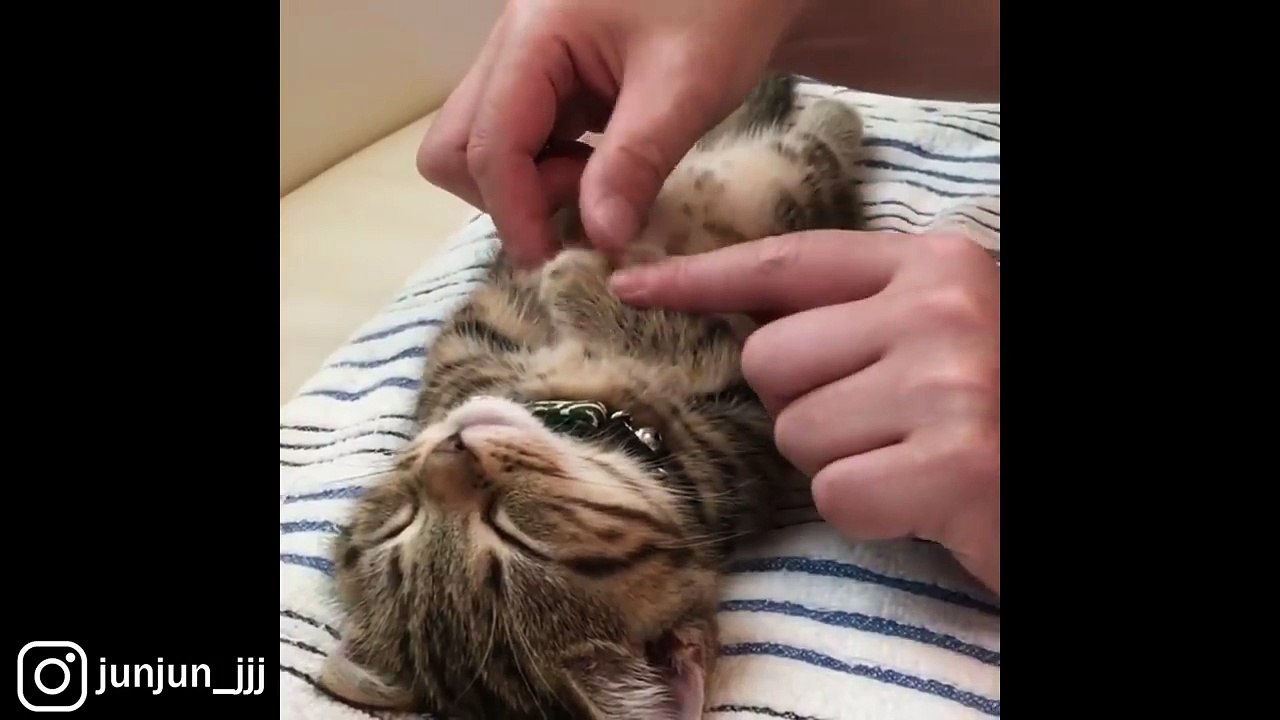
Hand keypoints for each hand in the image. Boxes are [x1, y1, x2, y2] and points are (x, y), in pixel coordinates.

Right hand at [415, 0, 809, 266]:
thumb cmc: (724, 12)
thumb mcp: (686, 88)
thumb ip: (636, 163)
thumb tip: (599, 240)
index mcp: (534, 34)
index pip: (489, 144)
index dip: (515, 214)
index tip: (555, 263)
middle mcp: (513, 45)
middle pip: (457, 146)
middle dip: (508, 196)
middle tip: (582, 204)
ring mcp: (526, 63)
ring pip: (482, 147)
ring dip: (529, 187)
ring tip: (602, 184)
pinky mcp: (549, 82)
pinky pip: (521, 142)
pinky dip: (549, 173)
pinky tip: (604, 170)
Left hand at [609, 231, 1000, 593]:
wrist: (1058, 474)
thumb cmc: (999, 408)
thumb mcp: (939, 332)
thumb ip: (856, 315)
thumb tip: (743, 325)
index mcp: (934, 262)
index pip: (786, 263)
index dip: (701, 278)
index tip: (632, 287)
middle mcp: (942, 306)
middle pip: (771, 360)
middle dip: (804, 408)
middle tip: (878, 426)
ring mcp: (951, 380)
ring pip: (796, 433)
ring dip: (840, 463)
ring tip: (909, 459)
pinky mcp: (958, 461)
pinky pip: (837, 494)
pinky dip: (870, 513)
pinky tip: (926, 502)